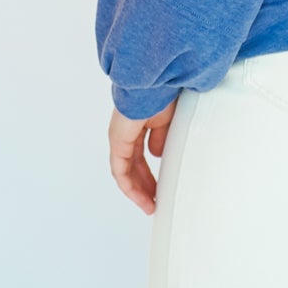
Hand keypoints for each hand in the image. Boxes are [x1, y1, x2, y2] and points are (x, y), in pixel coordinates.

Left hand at [109, 98, 178, 214]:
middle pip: (133, 164)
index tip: (162, 186)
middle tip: (156, 201)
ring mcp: (120, 136)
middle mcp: (127, 131)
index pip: (141, 153)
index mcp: (139, 122)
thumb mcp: (169, 120)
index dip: (151, 171)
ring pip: (125, 171)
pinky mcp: (118, 141)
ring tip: (150, 206)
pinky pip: (120, 170)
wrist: (156, 82)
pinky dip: (130, 186)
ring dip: (137, 190)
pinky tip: (141, 198)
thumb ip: (161, 137)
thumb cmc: (165, 92)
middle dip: (145, 185)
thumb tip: (158, 154)